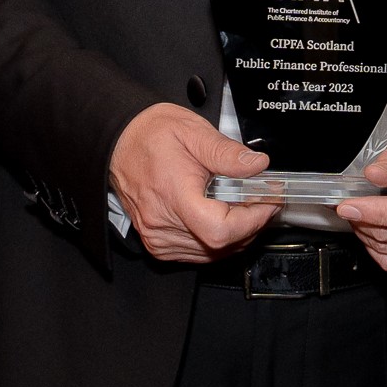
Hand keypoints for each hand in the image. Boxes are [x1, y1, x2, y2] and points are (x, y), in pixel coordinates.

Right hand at [109, 103, 278, 263]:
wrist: (118, 141)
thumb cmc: (150, 135)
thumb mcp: (193, 132)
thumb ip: (227, 152)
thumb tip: (257, 165)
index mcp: (173, 196)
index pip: (220, 230)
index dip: (252, 220)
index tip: (267, 201)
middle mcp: (162, 225)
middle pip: (221, 245)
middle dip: (250, 224)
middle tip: (261, 199)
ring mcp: (158, 238)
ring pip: (212, 254)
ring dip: (236, 234)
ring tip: (243, 206)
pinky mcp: (157, 243)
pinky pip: (198, 254)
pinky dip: (218, 241)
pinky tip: (222, 217)